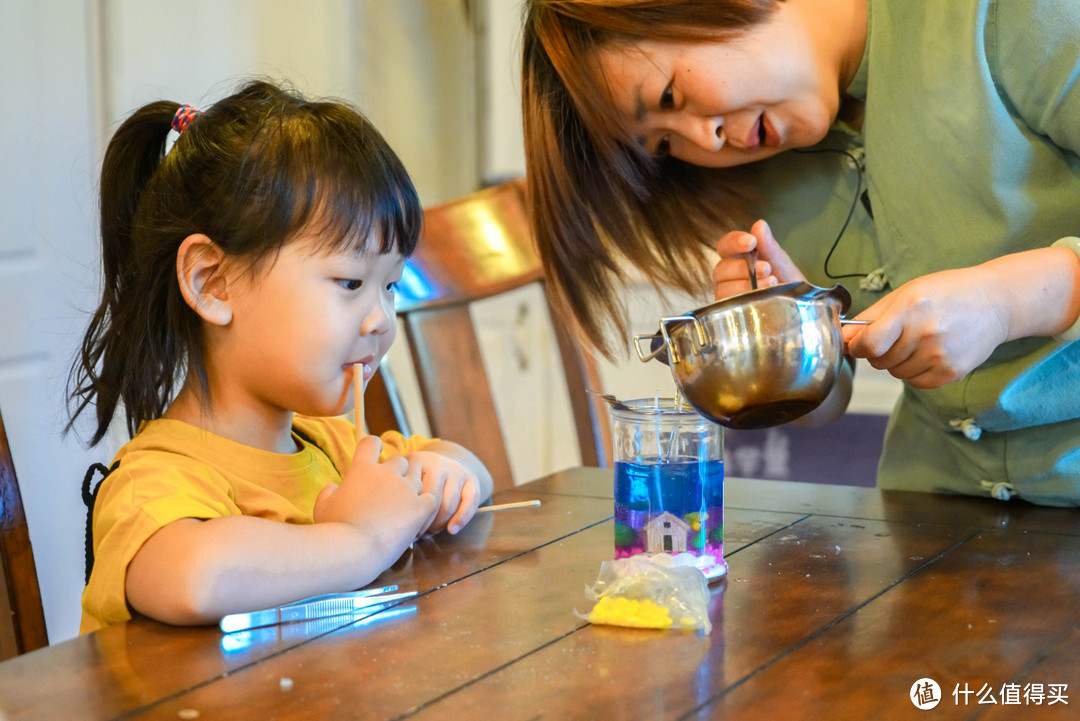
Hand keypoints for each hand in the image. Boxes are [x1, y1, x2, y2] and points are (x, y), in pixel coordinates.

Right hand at [313, 434, 437, 548]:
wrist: (354, 549)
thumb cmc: (334, 529)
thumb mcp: (322, 507)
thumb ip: (328, 493)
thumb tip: (332, 487)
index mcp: (362, 469)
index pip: (371, 443)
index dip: (373, 447)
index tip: (373, 457)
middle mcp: (386, 473)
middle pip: (400, 461)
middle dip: (397, 472)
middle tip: (391, 492)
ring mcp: (405, 489)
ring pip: (417, 478)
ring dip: (412, 489)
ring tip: (404, 507)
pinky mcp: (420, 507)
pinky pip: (432, 497)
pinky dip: (427, 504)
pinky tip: (419, 516)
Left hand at [403, 450, 481, 535]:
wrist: (446, 464)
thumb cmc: (418, 480)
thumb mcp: (405, 478)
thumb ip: (399, 492)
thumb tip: (398, 523)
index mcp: (415, 461)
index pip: (411, 493)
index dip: (407, 515)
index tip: (403, 527)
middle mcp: (436, 462)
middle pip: (430, 501)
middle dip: (422, 523)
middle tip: (416, 535)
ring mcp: (455, 469)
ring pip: (448, 505)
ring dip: (438, 525)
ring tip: (428, 534)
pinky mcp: (471, 478)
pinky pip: (469, 501)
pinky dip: (461, 518)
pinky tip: (452, 530)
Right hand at [712, 219, 804, 299]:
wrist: (799, 306)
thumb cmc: (787, 283)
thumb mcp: (781, 263)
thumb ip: (769, 246)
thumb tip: (759, 225)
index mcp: (738, 257)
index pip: (725, 246)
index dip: (734, 242)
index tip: (751, 241)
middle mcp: (728, 276)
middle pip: (721, 268)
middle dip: (743, 267)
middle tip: (767, 268)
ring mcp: (728, 295)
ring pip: (723, 288)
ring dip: (746, 285)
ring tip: (771, 283)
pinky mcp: (730, 312)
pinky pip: (728, 305)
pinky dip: (744, 299)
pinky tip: (762, 297)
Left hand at [841, 266, 1010, 387]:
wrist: (996, 301)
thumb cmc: (946, 293)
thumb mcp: (908, 292)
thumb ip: (872, 316)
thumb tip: (844, 337)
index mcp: (911, 308)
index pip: (869, 344)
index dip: (857, 347)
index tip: (858, 344)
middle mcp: (926, 333)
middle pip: (880, 361)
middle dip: (880, 352)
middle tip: (897, 336)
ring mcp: (941, 355)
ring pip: (896, 373)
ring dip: (898, 362)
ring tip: (918, 341)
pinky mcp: (952, 372)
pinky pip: (916, 383)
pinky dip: (915, 372)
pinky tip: (929, 353)